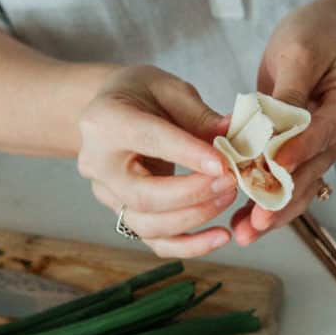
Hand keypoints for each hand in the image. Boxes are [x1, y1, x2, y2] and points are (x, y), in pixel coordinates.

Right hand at [77, 65, 235, 257]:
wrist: (110, 112)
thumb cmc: (140, 94)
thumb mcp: (169, 89)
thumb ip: (199, 115)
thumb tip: (237, 136)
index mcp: (105, 122)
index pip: (148, 140)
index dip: (187, 154)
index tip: (223, 163)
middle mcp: (98, 164)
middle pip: (143, 195)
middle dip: (193, 193)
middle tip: (231, 182)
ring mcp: (107, 195)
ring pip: (148, 224)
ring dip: (195, 217)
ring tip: (229, 197)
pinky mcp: (122, 215)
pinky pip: (155, 242)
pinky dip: (190, 246)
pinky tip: (220, 237)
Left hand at [231, 0, 335, 244]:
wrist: (323, 36)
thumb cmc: (313, 36)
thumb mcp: (298, 52)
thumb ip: (288, 90)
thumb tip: (272, 125)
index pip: (324, 132)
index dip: (299, 150)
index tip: (273, 167)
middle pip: (313, 170)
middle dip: (283, 198)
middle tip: (256, 221)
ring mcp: (327, 148)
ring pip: (301, 186)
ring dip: (273, 211)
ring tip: (246, 233)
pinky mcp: (306, 155)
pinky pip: (289, 183)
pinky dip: (266, 201)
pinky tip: (243, 222)